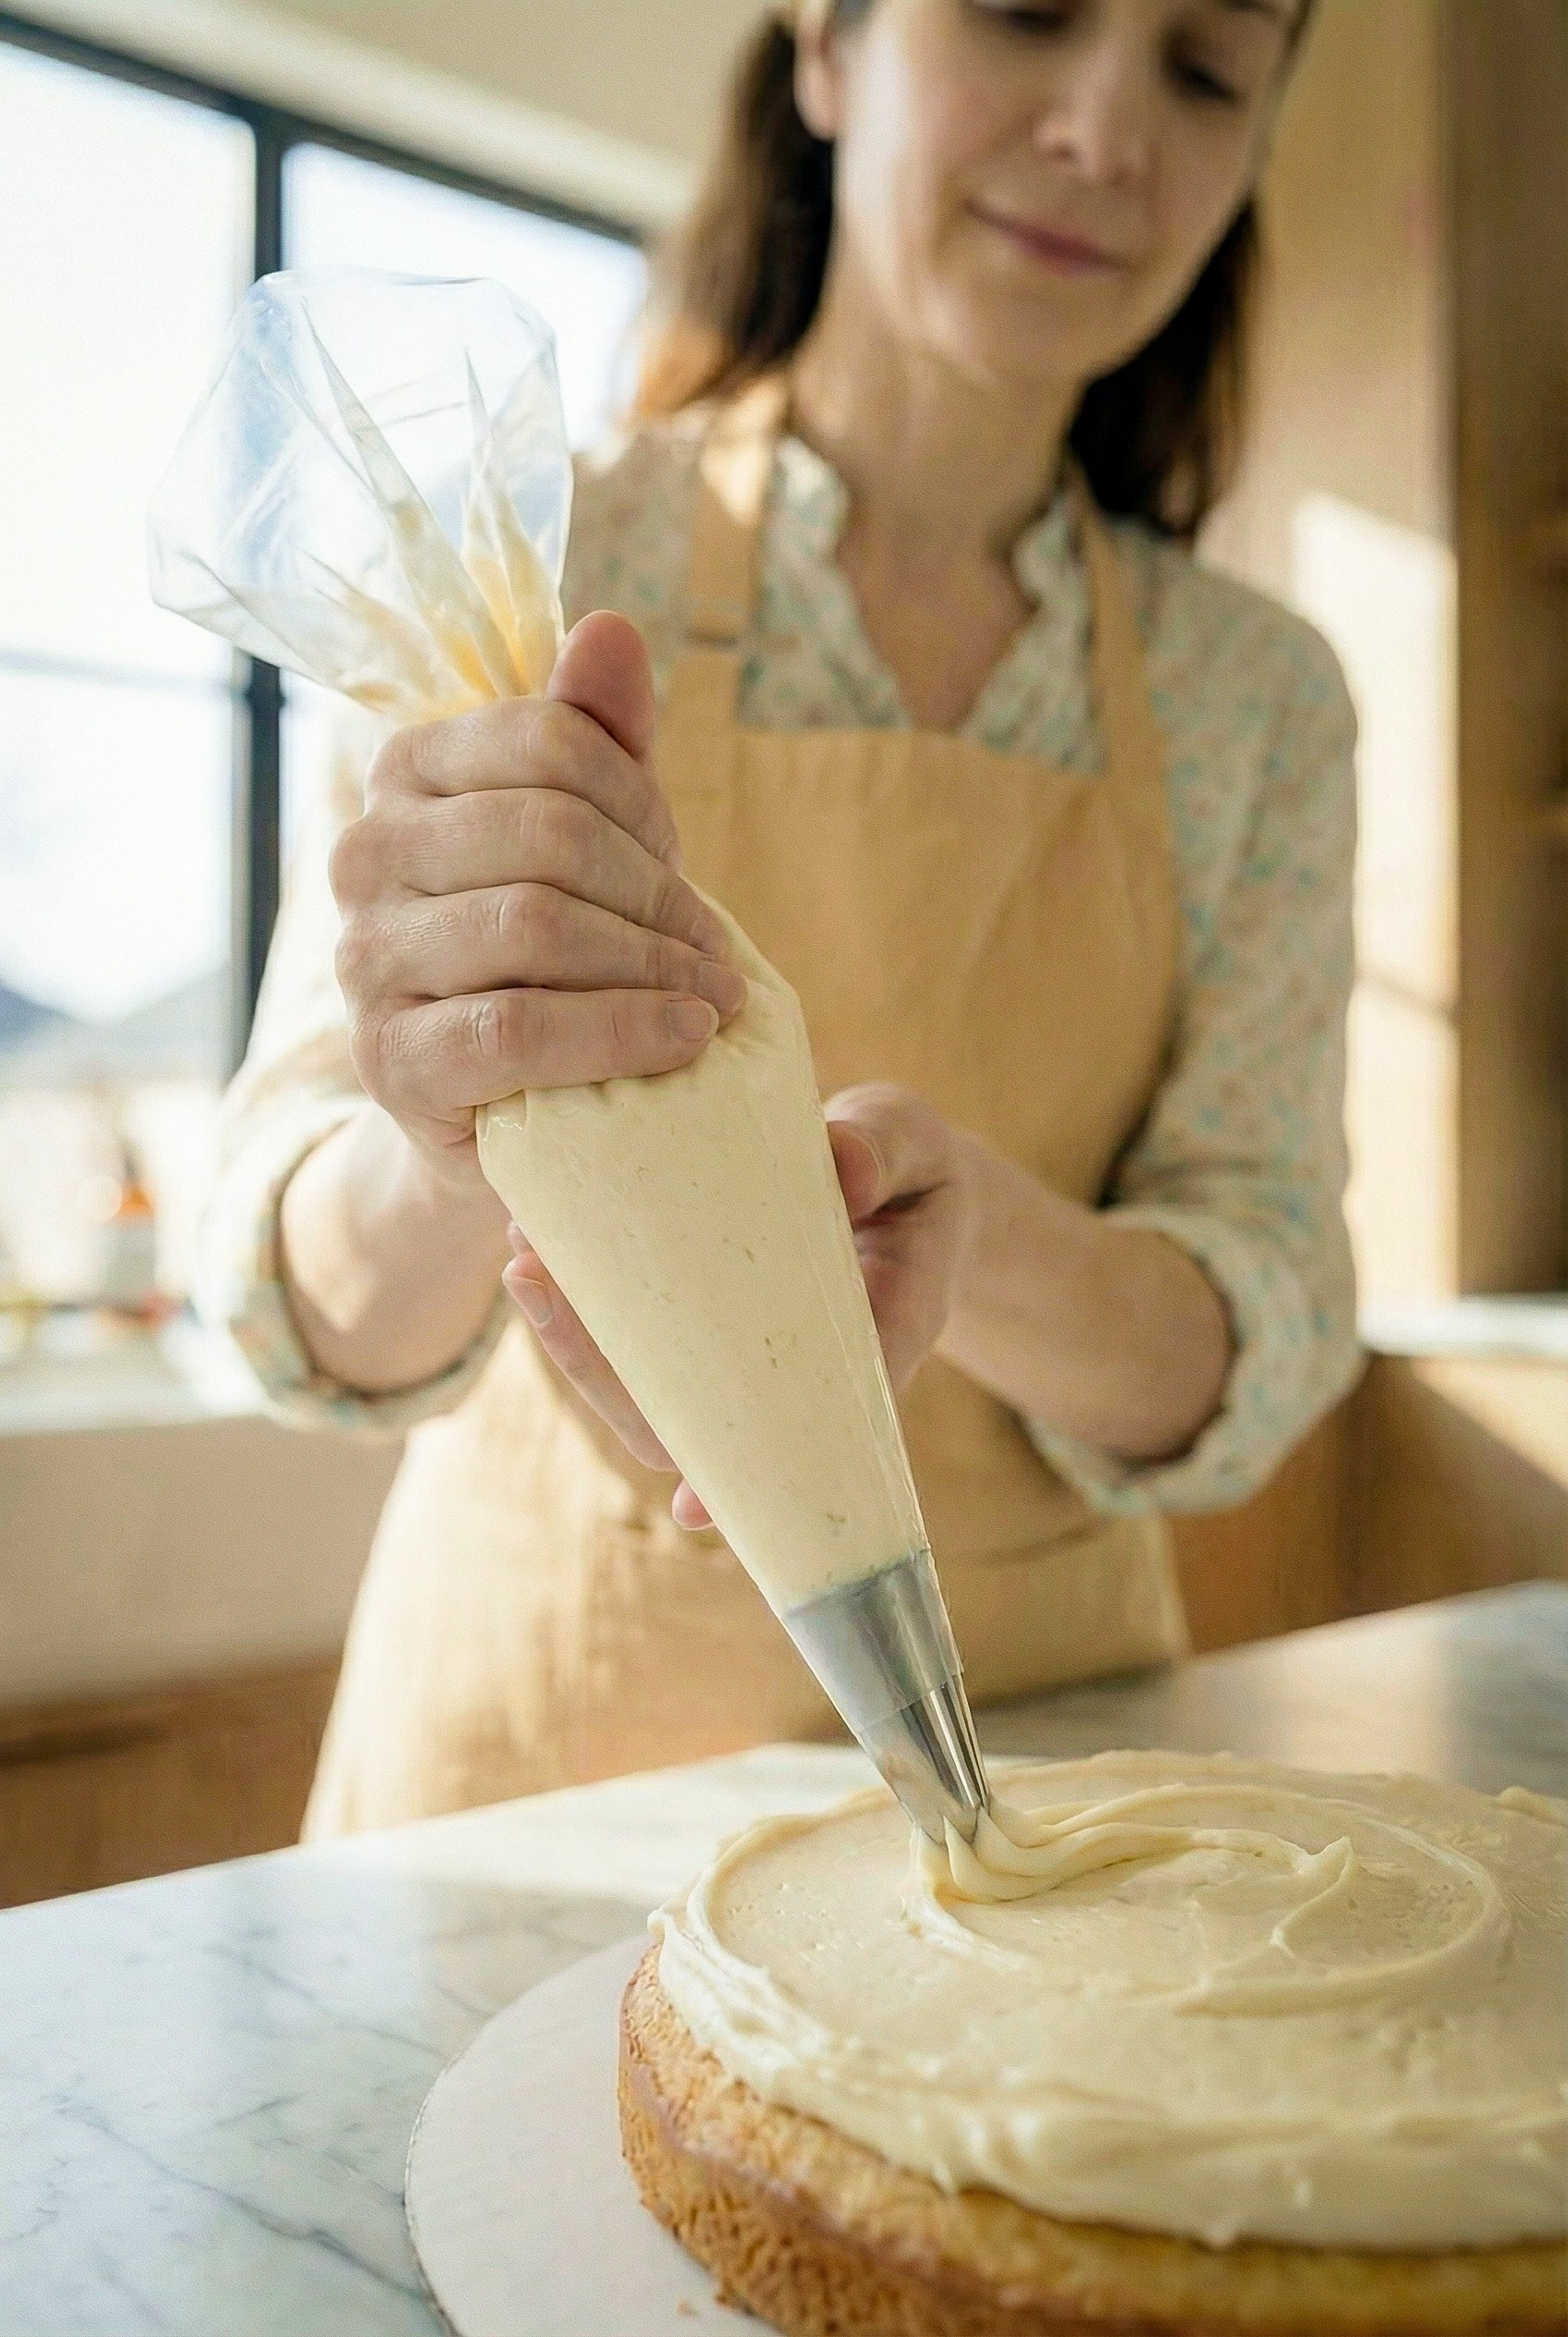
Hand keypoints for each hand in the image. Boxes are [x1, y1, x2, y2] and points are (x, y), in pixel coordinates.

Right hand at [328, 611, 746, 1194]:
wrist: (505, 1106)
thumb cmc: (555, 955)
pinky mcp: (389, 1059)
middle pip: (550, 831)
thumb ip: (600, 736)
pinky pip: (516, 1028)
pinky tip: (685, 1038)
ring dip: (653, 963)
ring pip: (534, 924)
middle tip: (714, 948)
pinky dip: (621, 1030)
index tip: (676, 856)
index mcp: (408, 772)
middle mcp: (366, 853)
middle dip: (657, 890)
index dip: (640, 797)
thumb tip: (610, 629)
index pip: (548, 740)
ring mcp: (366, 958)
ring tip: (716, 998)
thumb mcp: (589, 837)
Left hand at [502, 1083, 974, 1527]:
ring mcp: (751, 1347)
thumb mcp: (914, 1142)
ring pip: (660, 1385)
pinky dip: (589, 1300)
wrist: (907, 1180)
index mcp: (876, 1335)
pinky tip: (536, 1246)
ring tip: (522, 1263)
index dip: (750, 1466)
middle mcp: (802, 1361)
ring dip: (580, 1340)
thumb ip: (882, 1150)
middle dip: (610, 1377)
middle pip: (704, 1420)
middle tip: (540, 1291)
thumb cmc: (916, 1170)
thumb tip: (837, 1165)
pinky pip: (647, 1332)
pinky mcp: (714, 1317)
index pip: (816, 1416)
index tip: (690, 1503)